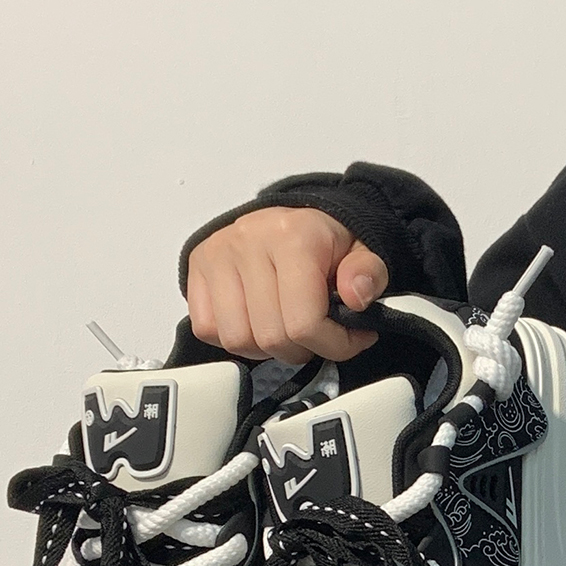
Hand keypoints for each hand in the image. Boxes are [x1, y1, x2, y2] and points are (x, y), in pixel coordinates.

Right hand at [186, 207, 388, 363]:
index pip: (304, 323)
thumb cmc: (324, 240)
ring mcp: (217, 255)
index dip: (332, 345)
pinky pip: (208, 329)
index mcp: (293, 238)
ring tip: (284, 328)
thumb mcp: (362, 252)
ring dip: (265, 348)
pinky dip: (234, 338)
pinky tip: (256, 322)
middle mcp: (248, 242)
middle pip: (270, 338)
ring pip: (237, 340)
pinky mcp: (196, 267)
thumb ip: (368, 273)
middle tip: (315, 334)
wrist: (293, 216)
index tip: (349, 340)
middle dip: (301, 349)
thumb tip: (357, 296)